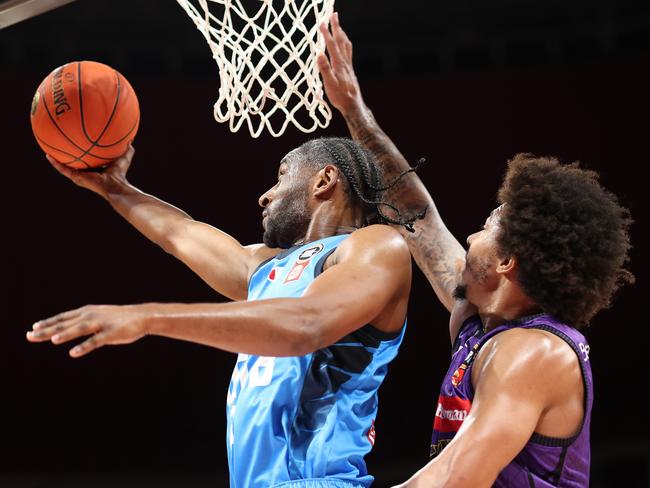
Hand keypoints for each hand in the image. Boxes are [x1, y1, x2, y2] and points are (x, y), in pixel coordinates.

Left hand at [27, 304, 149, 357]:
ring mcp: (100, 324)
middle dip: (47, 330)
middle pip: (65, 324)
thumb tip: (66, 329)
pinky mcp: (110, 334)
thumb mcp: (98, 317)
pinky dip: (84, 347)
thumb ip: (83, 322)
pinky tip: (73, 352)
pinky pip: (95, 341)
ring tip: (52, 340)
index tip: (33, 328)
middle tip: (30, 335)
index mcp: (86, 312)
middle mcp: (90, 316)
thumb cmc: (118, 319)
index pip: (62, 318)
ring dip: (65, 334)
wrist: (142, 316)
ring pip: (79, 330)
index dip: (47, 323)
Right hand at [47, 145, 134, 199]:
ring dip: (57, 159)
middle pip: (74, 162)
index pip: (86, 159)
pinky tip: (48, 156)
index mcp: (95, 169)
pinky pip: (63, 170)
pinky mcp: (76, 178)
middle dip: (67, 154)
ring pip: (65, 166)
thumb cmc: (120, 174)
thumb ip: (126, 149)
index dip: (81, 152)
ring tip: (47, 150)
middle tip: (59, 144)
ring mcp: (80, 176)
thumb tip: (131, 139)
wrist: (115, 186)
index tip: (76, 143)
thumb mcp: (123, 158)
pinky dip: (55, 163)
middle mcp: (86, 173)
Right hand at [318, 12, 363, 116]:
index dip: (326, 33)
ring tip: (339, 25)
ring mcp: (348, 65)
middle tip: (333, 14)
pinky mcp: (350, 70)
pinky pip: (348, 52)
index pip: (331, 45)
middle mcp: (345, 62)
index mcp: (338, 64)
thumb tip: (319, 54)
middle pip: (340, 40)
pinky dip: (345, 43)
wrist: (353, 105)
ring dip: (342, 33)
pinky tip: (345, 44)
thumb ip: (324, 69)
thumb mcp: (329, 84)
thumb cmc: (340, 96)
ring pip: (346, 45)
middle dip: (336, 27)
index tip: (321, 22)